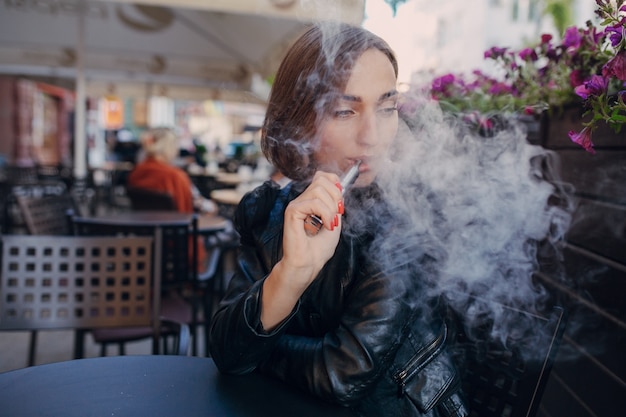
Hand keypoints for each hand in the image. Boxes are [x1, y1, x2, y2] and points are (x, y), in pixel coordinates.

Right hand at [260, 171, 343, 329]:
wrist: (308, 264)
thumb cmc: (319, 249)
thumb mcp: (335, 221)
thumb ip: (336, 204)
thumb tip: (339, 187)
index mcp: (310, 201)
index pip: (322, 176)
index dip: (335, 184)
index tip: (340, 204)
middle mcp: (302, 200)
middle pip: (321, 179)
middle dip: (336, 196)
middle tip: (337, 215)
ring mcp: (296, 205)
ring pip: (318, 189)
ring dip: (331, 208)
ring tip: (330, 224)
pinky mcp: (292, 212)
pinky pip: (313, 202)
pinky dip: (325, 214)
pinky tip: (326, 226)